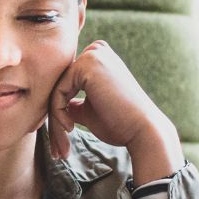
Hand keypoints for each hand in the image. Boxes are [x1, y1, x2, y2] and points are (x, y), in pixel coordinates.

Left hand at [47, 40, 183, 183]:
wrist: (143, 130)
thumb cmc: (120, 123)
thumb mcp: (90, 110)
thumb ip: (73, 103)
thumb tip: (56, 105)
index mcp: (98, 59)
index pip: (64, 83)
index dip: (58, 110)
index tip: (62, 135)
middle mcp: (95, 51)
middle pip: (58, 86)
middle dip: (55, 117)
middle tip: (58, 147)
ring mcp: (92, 56)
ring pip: (56, 91)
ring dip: (55, 121)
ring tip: (62, 145)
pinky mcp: (87, 65)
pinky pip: (57, 92)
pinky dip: (58, 114)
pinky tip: (70, 128)